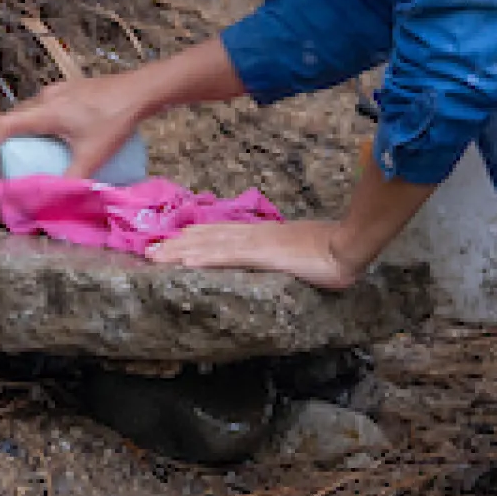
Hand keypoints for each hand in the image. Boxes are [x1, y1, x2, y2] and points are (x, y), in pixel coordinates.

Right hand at [0, 73, 151, 179]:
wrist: (140, 91)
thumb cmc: (114, 121)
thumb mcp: (92, 156)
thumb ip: (73, 180)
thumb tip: (57, 200)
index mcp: (45, 112)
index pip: (4, 124)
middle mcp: (47, 97)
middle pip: (17, 118)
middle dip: (10, 140)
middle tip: (16, 162)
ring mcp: (60, 89)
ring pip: (33, 110)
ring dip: (29, 129)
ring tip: (39, 151)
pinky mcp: (73, 88)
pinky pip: (48, 105)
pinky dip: (45, 120)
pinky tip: (63, 134)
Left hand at [147, 215, 362, 288]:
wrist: (347, 246)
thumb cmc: (330, 251)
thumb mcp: (299, 253)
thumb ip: (282, 254)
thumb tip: (276, 258)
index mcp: (261, 235)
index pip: (219, 233)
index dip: (193, 237)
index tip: (170, 242)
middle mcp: (253, 234)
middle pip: (207, 237)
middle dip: (176, 244)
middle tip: (148, 251)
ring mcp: (256, 243)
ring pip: (209, 245)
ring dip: (180, 251)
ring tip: (155, 256)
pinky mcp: (262, 254)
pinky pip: (227, 256)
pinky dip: (204, 257)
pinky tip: (185, 262)